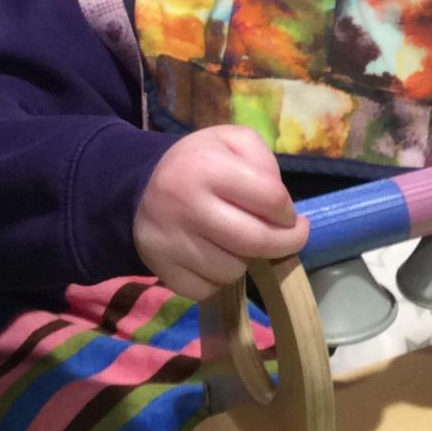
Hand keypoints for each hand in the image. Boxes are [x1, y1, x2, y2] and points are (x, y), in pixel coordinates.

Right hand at [134, 125, 304, 299]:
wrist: (141, 186)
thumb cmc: (200, 163)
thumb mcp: (233, 141)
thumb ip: (264, 161)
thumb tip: (280, 207)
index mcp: (208, 165)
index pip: (271, 198)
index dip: (289, 212)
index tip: (290, 216)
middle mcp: (186, 204)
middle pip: (256, 241)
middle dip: (285, 244)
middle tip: (287, 239)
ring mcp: (170, 240)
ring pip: (233, 270)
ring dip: (245, 261)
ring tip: (237, 242)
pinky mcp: (160, 267)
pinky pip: (206, 290)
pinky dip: (217, 280)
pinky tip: (214, 257)